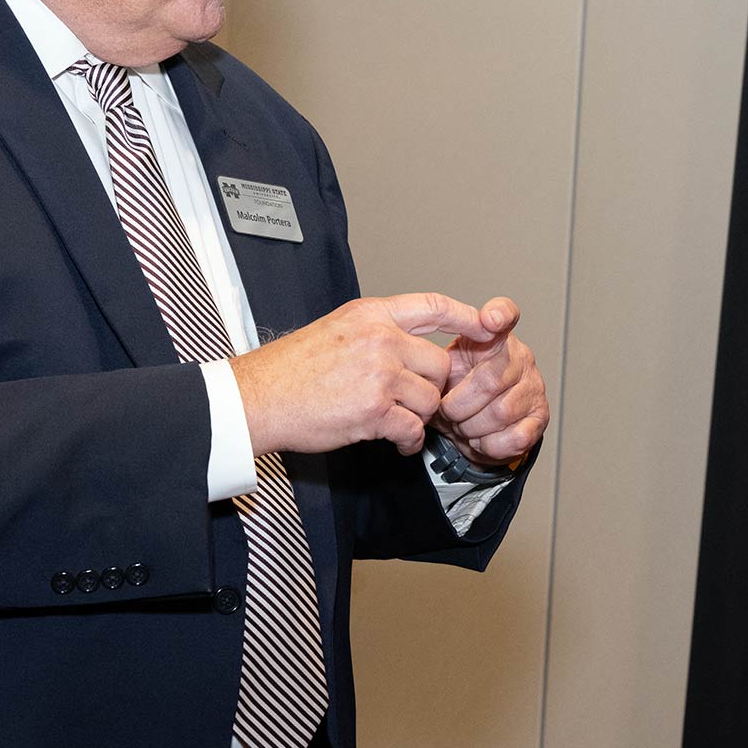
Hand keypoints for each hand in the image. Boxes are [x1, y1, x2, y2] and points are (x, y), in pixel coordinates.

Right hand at [231, 292, 491, 454]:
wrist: (258, 399)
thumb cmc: (291, 370)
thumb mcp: (336, 330)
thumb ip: (376, 332)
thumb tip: (412, 345)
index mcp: (371, 314)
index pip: (433, 305)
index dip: (467, 316)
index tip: (490, 326)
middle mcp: (379, 338)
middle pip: (440, 363)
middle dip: (432, 387)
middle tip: (412, 400)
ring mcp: (378, 373)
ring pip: (431, 399)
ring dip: (419, 416)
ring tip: (396, 421)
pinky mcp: (374, 410)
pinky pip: (414, 429)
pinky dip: (409, 442)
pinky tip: (397, 442)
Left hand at [430, 297, 547, 466]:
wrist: (471, 429)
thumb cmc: (458, 392)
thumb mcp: (444, 369)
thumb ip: (436, 361)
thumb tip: (425, 364)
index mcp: (494, 339)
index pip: (505, 314)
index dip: (500, 314)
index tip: (489, 319)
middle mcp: (520, 359)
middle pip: (491, 380)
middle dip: (460, 405)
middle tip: (449, 412)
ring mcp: (534, 388)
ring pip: (501, 413)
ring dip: (472, 427)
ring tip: (463, 425)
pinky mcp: (539, 419)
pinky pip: (515, 437)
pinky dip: (490, 445)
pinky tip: (481, 439)